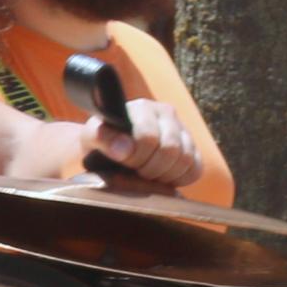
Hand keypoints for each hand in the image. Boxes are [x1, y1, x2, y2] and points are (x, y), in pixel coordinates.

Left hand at [88, 97, 202, 190]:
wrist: (109, 154)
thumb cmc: (98, 145)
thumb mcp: (91, 139)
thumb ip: (102, 138)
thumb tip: (124, 148)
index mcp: (141, 107)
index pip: (148, 137)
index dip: (135, 157)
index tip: (123, 162)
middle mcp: (166, 113)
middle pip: (171, 149)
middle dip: (150, 168)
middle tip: (136, 171)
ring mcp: (182, 130)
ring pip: (186, 160)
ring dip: (164, 175)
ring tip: (146, 175)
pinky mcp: (193, 148)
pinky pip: (195, 169)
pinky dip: (179, 179)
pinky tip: (161, 178)